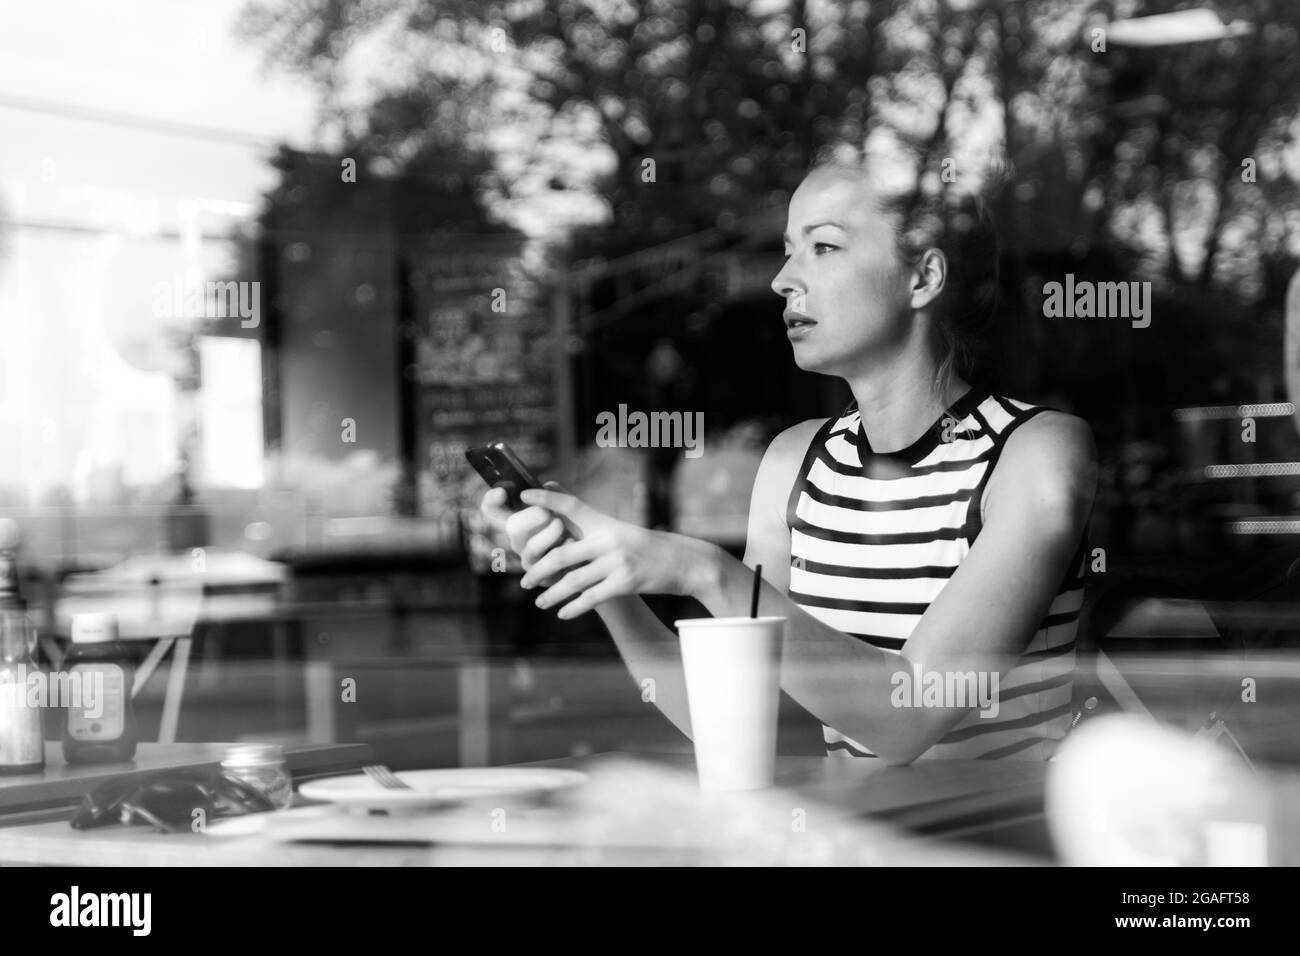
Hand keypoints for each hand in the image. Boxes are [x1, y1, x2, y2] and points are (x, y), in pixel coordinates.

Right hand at [478, 481, 576, 586]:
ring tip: (560, 525)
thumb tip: (548, 485)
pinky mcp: (542, 577)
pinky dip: (561, 549)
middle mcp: (519, 540)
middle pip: (512, 527)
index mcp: (520, 520)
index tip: (501, 491)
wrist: (590, 559)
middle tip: (547, 512)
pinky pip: (547, 565)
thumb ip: (557, 496)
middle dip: (530, 517)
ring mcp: (529, 559)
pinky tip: (572, 542)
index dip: (491, 501)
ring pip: (529, 548)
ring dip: (546, 535)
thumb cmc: (574, 529)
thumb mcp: (566, 509)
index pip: (493, 510)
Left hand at [515, 487, 713, 618]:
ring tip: (539, 602)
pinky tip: (562, 614)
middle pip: (561, 553)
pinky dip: (574, 608)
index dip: (546, 500)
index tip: (523, 496)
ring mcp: (618, 561)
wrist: (685, 562)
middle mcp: (609, 539)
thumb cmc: (647, 547)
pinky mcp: (626, 583)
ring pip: (573, 580)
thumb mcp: (621, 529)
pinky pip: (592, 598)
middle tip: (524, 580)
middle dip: (538, 569)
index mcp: (606, 522)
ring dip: (552, 594)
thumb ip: (592, 523)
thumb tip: (564, 510)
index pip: (571, 506)